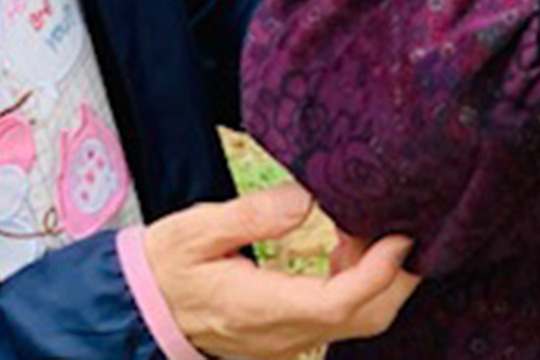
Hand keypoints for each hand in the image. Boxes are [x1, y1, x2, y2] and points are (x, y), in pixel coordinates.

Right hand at [144, 183, 420, 359]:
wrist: (139, 307)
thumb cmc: (166, 265)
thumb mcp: (195, 230)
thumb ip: (251, 215)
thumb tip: (304, 199)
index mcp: (258, 307)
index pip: (337, 303)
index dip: (379, 272)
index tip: (399, 235)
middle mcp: (281, 333)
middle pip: (364, 318)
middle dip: (397, 276)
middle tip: (397, 224)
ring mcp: (286, 340)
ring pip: (357, 322)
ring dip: (379, 278)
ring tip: (365, 227)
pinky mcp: (288, 336)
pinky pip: (338, 319)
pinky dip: (358, 285)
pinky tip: (345, 247)